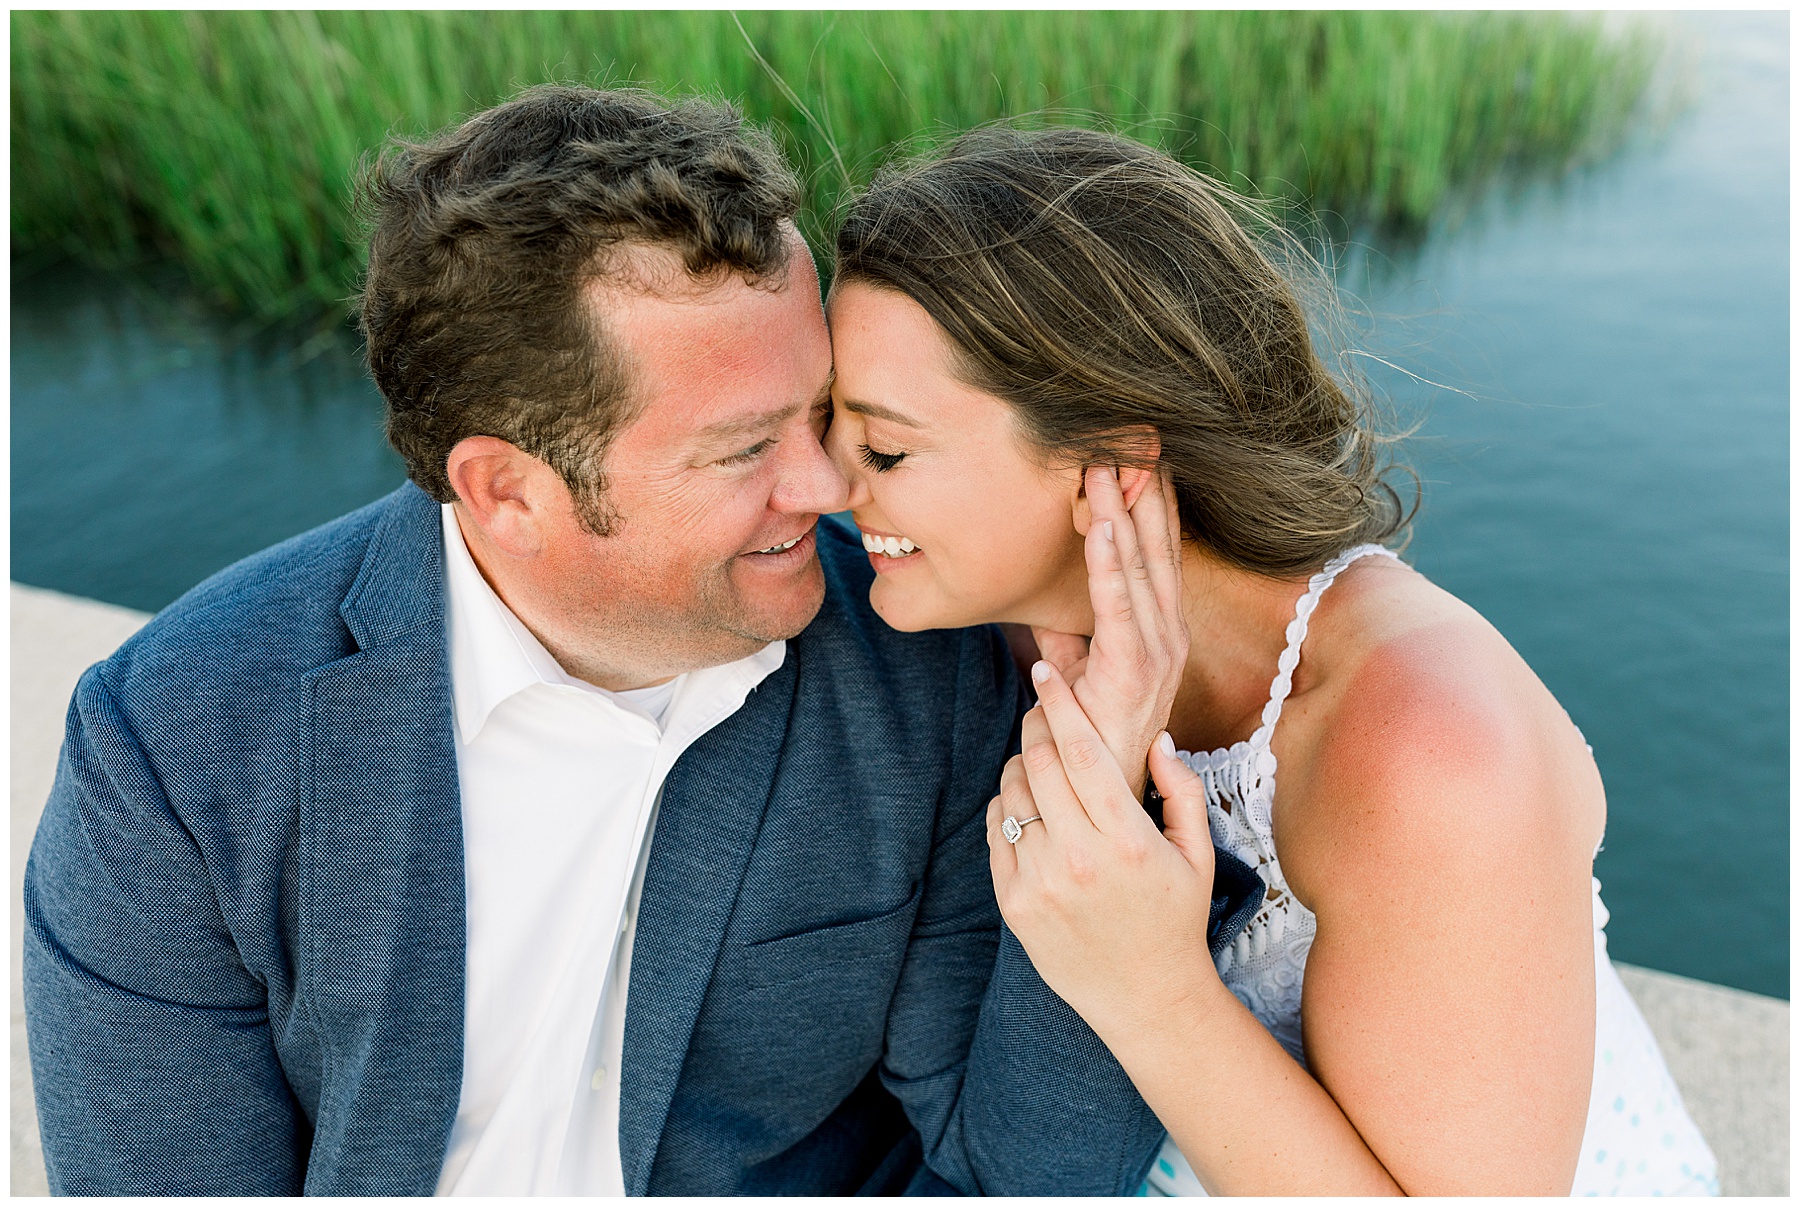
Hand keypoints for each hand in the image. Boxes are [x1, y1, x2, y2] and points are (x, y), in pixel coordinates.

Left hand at [988, 658, 1220, 1041]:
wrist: (1145, 999)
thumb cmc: (1176, 919)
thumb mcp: (1197, 854)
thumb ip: (1182, 790)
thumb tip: (1157, 736)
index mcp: (1127, 840)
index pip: (1081, 751)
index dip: (1060, 703)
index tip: (1046, 672)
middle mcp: (1078, 859)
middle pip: (1039, 762)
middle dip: (1037, 725)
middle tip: (1042, 710)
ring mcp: (1040, 882)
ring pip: (1012, 792)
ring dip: (1022, 765)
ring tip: (1041, 765)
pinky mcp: (1013, 903)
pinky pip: (997, 829)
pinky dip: (1007, 805)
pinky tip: (1029, 806)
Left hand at [1032, 466, 1187, 795]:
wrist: (1096, 796)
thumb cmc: (1087, 733)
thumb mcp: (1076, 670)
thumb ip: (1069, 633)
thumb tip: (1050, 602)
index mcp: (1160, 632)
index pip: (1158, 556)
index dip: (1153, 505)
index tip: (1146, 457)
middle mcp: (1168, 637)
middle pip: (1156, 550)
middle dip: (1143, 494)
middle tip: (1132, 440)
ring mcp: (1156, 656)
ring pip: (1137, 569)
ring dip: (1120, 515)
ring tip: (1105, 468)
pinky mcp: (1131, 673)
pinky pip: (1116, 608)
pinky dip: (1107, 565)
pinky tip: (1097, 527)